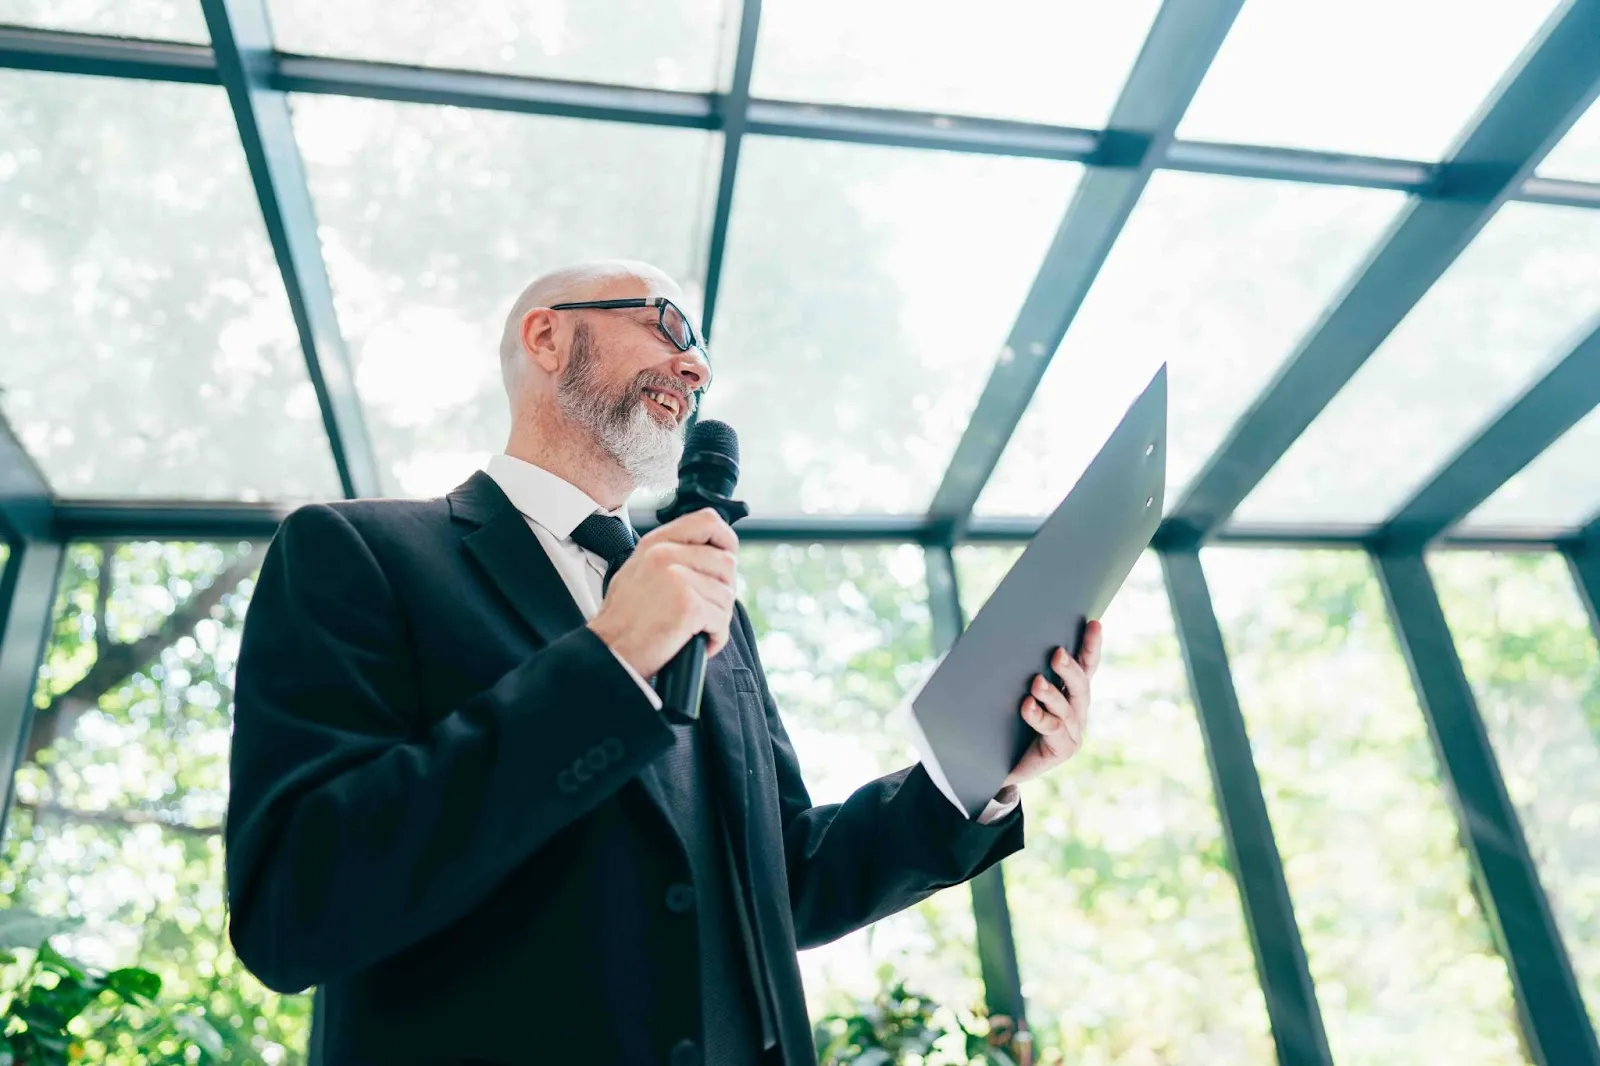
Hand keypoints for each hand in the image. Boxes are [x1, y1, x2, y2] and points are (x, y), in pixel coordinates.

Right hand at [587, 509, 738, 677]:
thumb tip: (710, 553)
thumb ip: (672, 555)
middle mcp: (666, 554)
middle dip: (722, 590)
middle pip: (726, 562)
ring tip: (694, 628)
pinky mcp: (688, 605)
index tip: (726, 557)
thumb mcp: (639, 571)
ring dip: (717, 617)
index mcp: (656, 543)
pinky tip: (697, 641)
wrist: (609, 652)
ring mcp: (678, 578)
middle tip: (705, 610)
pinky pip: (722, 619)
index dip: (726, 539)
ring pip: (726, 594)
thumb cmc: (624, 620)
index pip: (708, 521)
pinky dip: (716, 636)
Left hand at [1002, 620, 1101, 788]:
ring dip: (1051, 694)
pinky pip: (1052, 730)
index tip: (1093, 624)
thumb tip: (1004, 633)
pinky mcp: (1062, 748)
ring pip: (1066, 708)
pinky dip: (1039, 717)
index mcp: (1071, 691)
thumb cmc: (1009, 721)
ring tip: (1036, 683)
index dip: (1091, 645)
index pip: (1086, 665)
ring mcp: (1072, 730)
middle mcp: (1077, 709)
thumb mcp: (1016, 692)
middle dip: (1070, 668)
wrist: (1000, 763)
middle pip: (1081, 685)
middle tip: (1056, 654)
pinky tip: (1027, 707)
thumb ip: (1019, 670)